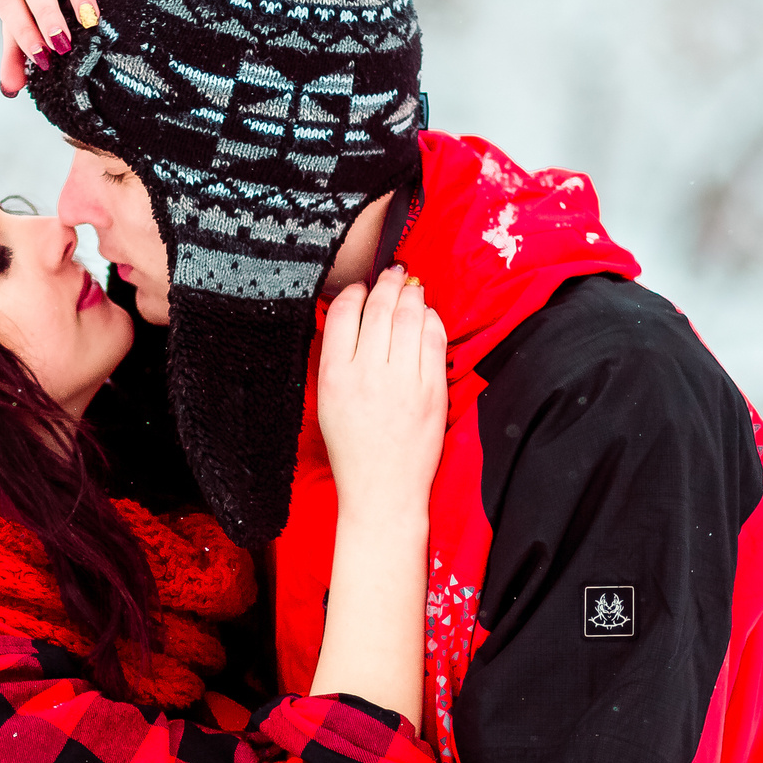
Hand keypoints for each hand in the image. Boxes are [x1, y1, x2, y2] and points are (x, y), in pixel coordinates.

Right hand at [316, 266, 448, 522]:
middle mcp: (367, 372)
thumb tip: (348, 316)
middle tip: (392, 273)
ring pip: (409, 318)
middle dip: (387, 283)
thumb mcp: (328, 400)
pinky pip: (434, 339)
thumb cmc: (353, 448)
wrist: (383, 489)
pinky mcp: (432, 389)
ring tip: (410, 287)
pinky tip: (427, 314)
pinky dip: (431, 319)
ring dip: (411, 295)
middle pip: (379, 308)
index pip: (344, 313)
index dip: (355, 292)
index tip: (362, 288)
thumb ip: (335, 358)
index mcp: (334, 374)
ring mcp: (403, 380)